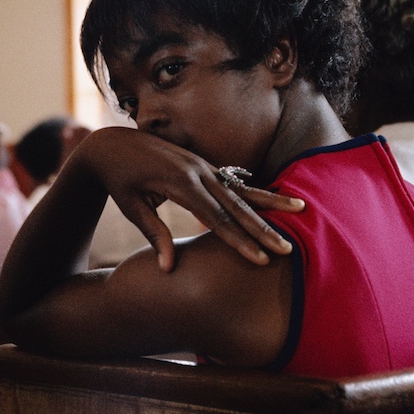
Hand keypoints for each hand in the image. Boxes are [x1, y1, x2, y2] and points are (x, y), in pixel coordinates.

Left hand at [72, 127, 303, 271]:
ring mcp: (203, 166)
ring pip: (243, 190)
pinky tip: (277, 199)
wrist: (112, 145)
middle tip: (287, 248)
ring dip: (271, 203)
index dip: (239, 240)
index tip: (260, 259)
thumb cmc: (119, 180)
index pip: (216, 218)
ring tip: (301, 209)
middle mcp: (198, 172)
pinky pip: (235, 181)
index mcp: (180, 183)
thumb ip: (154, 234)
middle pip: (237, 206)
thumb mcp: (132, 207)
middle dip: (263, 229)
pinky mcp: (204, 165)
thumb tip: (168, 269)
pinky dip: (256, 191)